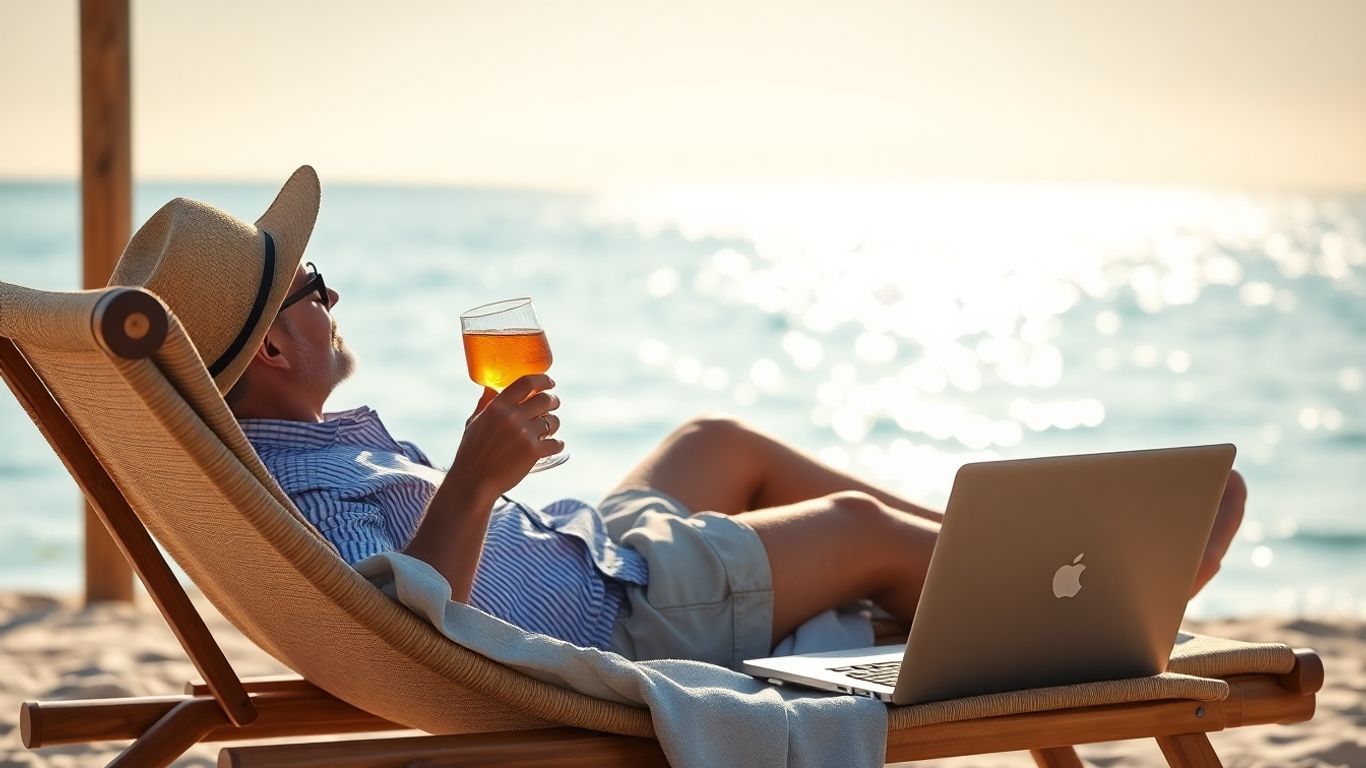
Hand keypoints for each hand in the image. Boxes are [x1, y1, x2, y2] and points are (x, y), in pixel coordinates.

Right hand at [452, 373, 562, 497]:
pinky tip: (553, 446)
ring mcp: (524, 434)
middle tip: (553, 405)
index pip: (527, 383)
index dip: (542, 380)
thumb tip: (489, 388)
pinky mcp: (533, 452)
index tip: (549, 382)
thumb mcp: (474, 423)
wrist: (473, 482)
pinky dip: (557, 445)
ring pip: (553, 421)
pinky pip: (556, 443)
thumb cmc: (471, 453)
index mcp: (497, 406)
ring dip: (554, 424)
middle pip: (545, 399)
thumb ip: (485, 404)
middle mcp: (512, 417)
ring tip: (548, 429)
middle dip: (553, 401)